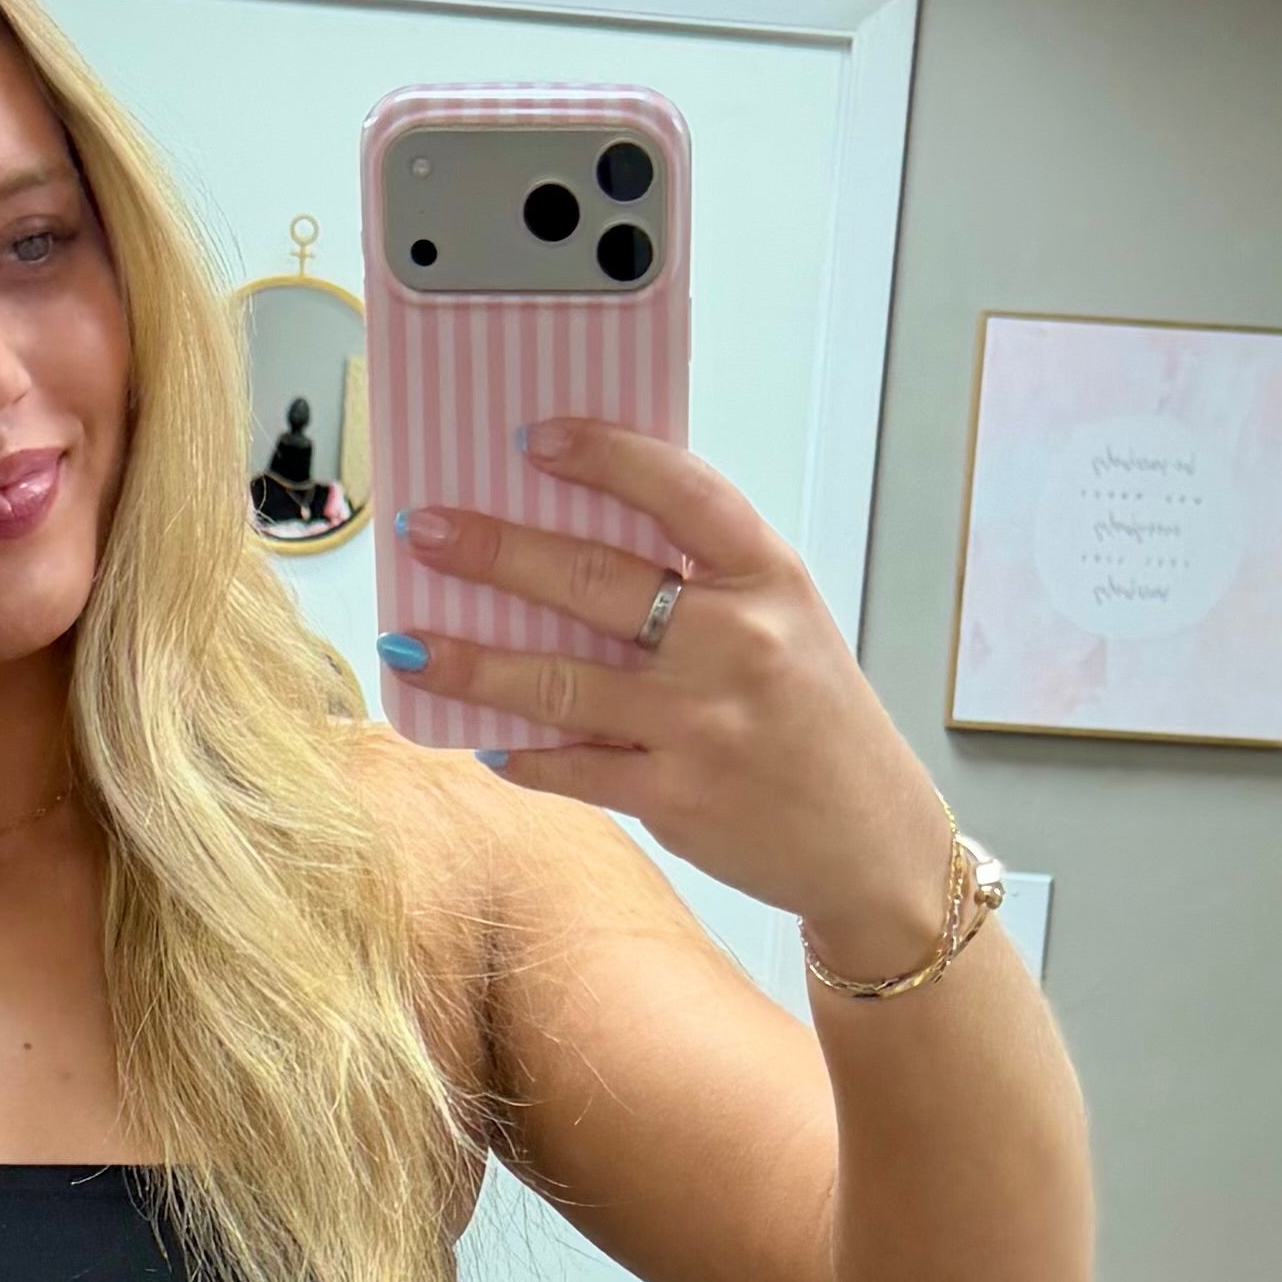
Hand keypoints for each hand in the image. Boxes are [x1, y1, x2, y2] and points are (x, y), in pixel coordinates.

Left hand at [380, 421, 957, 977]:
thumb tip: (577, 540)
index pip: (679, 490)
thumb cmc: (816, 721)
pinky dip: (521, 753)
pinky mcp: (675, 797)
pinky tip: (481, 737)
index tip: (533, 437)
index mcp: (769, 577)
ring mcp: (703, 723)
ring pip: (560, 681)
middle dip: (495, 552)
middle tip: (425, 532)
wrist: (873, 844)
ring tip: (408, 643)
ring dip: (472, 661)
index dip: (603, 456)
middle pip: (593, 582)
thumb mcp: (786, 623)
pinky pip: (572, 766)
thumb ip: (704, 580)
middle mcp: (738, 641)